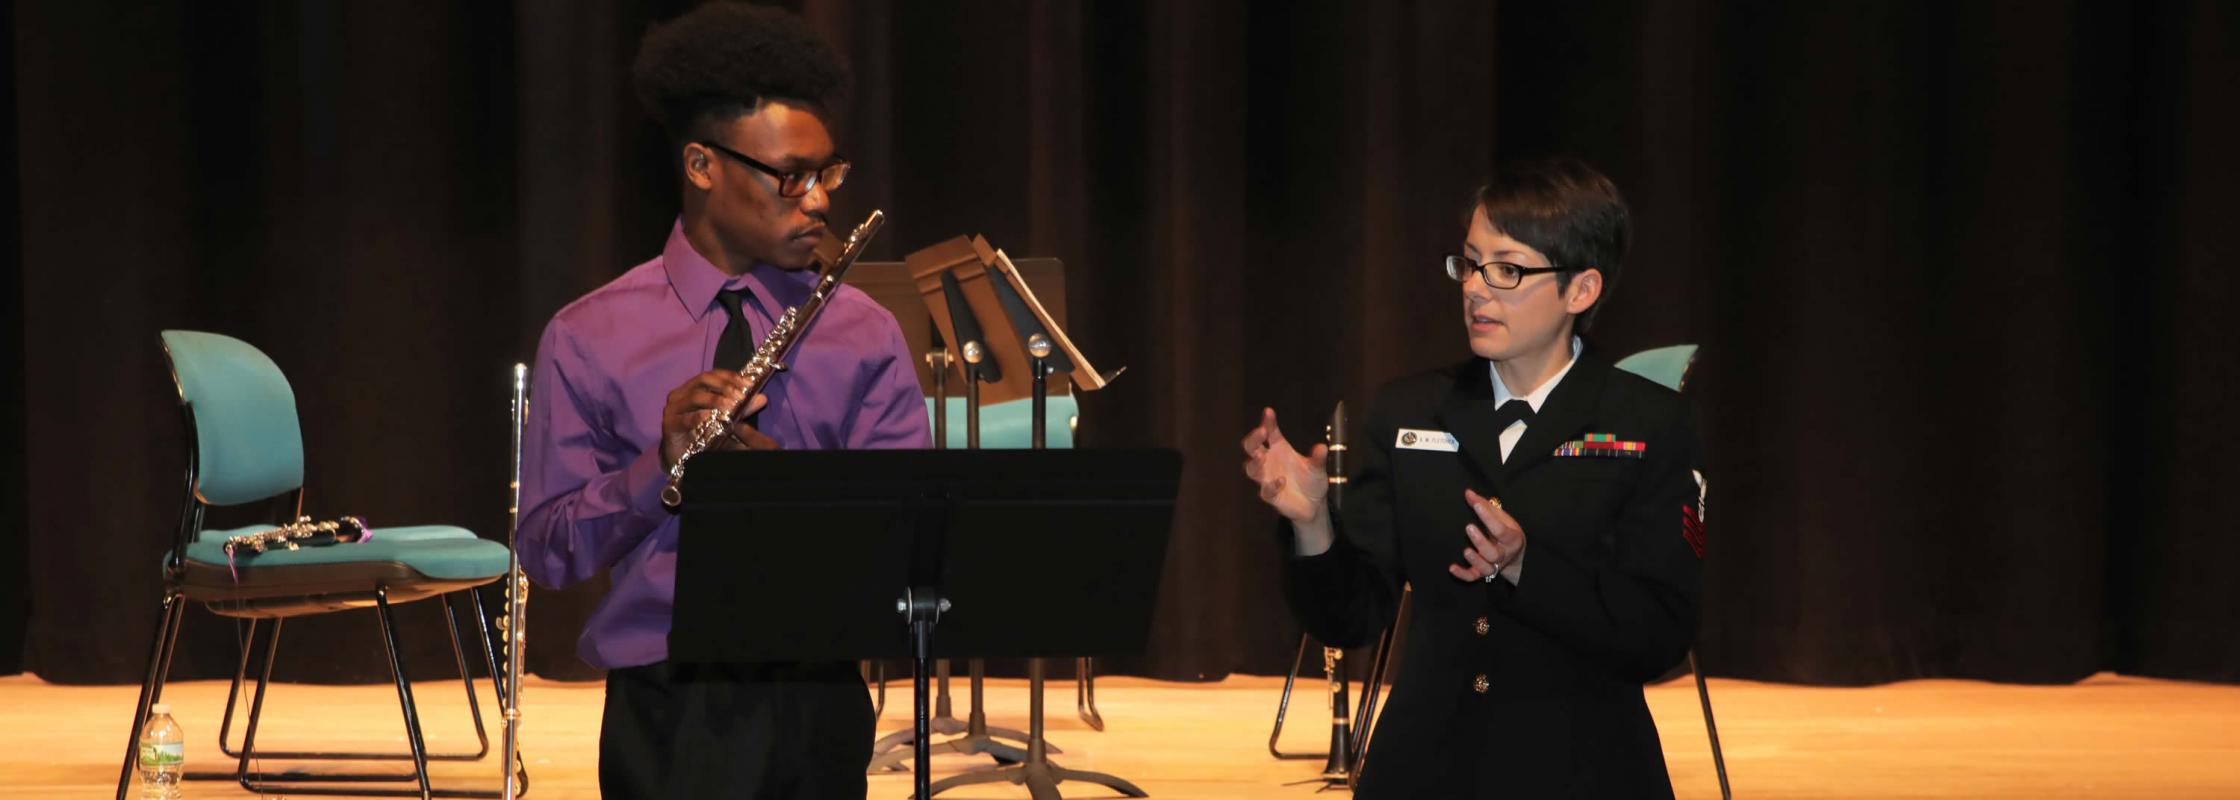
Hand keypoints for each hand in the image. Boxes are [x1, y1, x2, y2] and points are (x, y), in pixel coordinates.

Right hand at [661, 370, 774, 469]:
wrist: (682, 458)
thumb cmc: (702, 434)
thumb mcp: (725, 419)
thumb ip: (741, 408)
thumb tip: (762, 398)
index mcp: (692, 388)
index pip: (713, 374)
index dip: (731, 376)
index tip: (749, 383)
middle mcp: (680, 394)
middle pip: (703, 380)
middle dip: (724, 386)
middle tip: (740, 396)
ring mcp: (672, 409)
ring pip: (694, 397)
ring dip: (715, 400)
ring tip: (731, 407)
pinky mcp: (669, 425)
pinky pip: (684, 419)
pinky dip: (698, 417)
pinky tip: (710, 417)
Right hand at [1240, 407, 1328, 523]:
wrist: (1313, 504)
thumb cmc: (1311, 480)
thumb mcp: (1318, 468)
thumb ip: (1318, 458)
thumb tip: (1322, 447)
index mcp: (1279, 448)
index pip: (1270, 431)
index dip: (1268, 422)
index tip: (1268, 412)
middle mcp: (1269, 461)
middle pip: (1252, 448)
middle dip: (1253, 439)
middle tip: (1261, 432)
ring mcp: (1267, 478)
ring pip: (1251, 469)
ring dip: (1255, 463)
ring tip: (1261, 457)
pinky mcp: (1270, 495)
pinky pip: (1266, 491)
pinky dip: (1271, 486)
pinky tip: (1281, 481)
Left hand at [1449, 488, 1525, 582]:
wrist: (1514, 552)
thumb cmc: (1505, 530)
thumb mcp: (1500, 516)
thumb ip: (1483, 505)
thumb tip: (1468, 493)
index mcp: (1511, 538)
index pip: (1500, 529)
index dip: (1488, 517)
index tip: (1476, 505)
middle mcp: (1503, 554)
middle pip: (1494, 553)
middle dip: (1481, 542)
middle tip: (1469, 527)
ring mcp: (1493, 565)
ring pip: (1486, 568)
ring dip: (1475, 560)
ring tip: (1465, 550)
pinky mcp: (1483, 573)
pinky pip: (1473, 577)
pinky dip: (1462, 575)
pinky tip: (1451, 567)